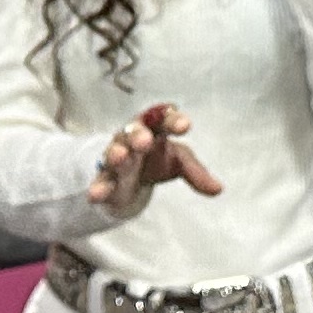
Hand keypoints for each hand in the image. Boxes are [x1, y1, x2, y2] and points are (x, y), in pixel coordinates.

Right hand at [88, 103, 223, 211]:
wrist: (131, 178)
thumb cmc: (157, 158)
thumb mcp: (178, 161)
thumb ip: (196, 172)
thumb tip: (218, 189)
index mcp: (153, 127)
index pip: (163, 117)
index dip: (172, 120)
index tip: (185, 126)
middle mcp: (132, 138)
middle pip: (133, 130)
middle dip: (138, 134)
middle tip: (145, 140)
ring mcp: (117, 158)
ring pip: (113, 153)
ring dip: (115, 153)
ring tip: (119, 157)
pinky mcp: (107, 179)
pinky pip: (100, 181)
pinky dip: (98, 187)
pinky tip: (94, 195)